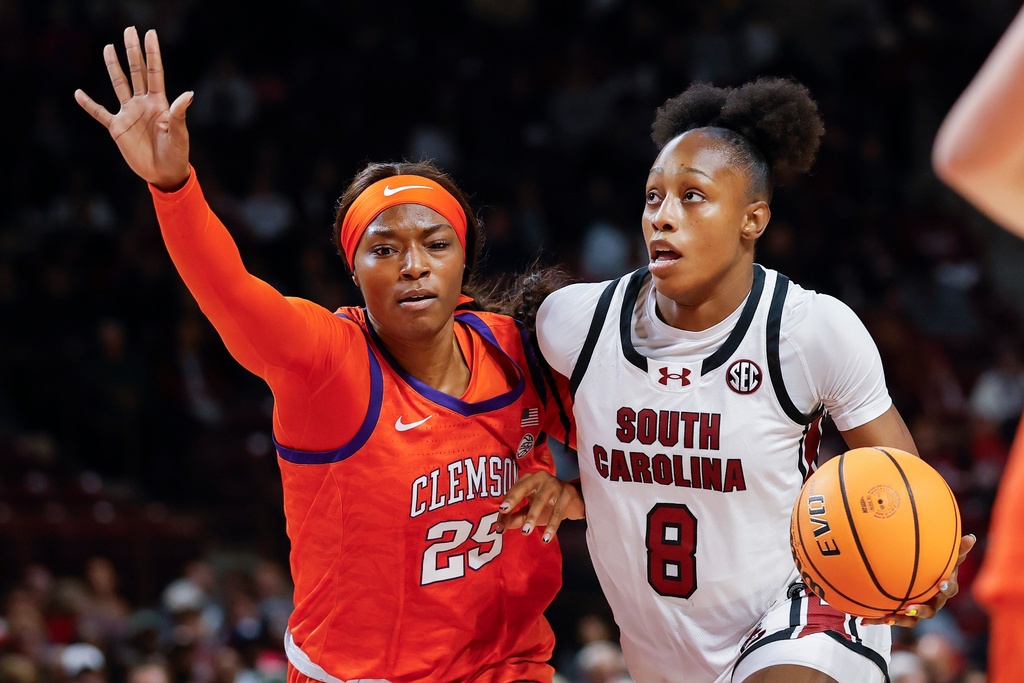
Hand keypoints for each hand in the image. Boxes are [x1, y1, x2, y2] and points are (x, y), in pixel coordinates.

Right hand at [74, 27, 192, 190]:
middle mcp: (143, 103)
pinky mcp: (118, 128)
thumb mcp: (179, 133)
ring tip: (108, 48)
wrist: (164, 173)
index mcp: (159, 103)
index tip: (150, 34)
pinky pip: (100, 113)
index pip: (154, 72)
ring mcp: (129, 114)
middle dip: (132, 52)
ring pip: (119, 85)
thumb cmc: (176, 153)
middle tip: (129, 30)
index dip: (152, 53)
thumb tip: (189, 94)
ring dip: (114, 67)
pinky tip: (78, 93)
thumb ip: (179, 113)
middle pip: (136, 72)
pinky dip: (89, 105)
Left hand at [497, 471, 584, 542]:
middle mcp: (539, 478)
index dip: (505, 508)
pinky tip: (546, 538)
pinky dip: (552, 525)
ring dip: (532, 516)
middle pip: (523, 487)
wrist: (576, 501)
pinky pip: (558, 511)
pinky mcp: (567, 493)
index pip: (512, 493)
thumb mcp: (531, 510)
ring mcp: (554, 484)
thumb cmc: (549, 504)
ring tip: (525, 532)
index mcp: (528, 480)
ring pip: (541, 500)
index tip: (498, 526)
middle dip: (513, 498)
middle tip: (504, 510)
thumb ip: (516, 517)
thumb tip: (501, 528)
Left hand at [861, 533, 976, 626]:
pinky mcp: (901, 614)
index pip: (948, 590)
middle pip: (929, 611)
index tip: (940, 584)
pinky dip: (877, 619)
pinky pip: (890, 618)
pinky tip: (862, 620)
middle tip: (909, 608)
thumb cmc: (937, 568)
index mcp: (942, 589)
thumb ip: (956, 550)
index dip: (946, 588)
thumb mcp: (946, 558)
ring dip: (899, 619)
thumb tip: (971, 537)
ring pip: (910, 620)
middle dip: (920, 610)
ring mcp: (917, 610)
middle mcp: (932, 603)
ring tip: (887, 617)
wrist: (920, 584)